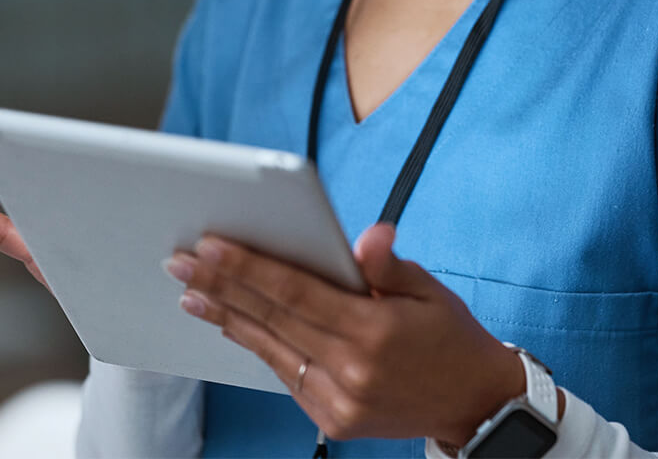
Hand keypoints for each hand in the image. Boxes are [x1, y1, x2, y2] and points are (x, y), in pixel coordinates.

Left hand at [166, 222, 522, 446]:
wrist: (477, 404)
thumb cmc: (451, 337)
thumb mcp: (430, 291)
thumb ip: (389, 265)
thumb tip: (368, 235)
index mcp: (375, 331)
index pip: (296, 292)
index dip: (248, 267)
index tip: (210, 245)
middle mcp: (353, 369)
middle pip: (273, 318)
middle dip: (221, 286)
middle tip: (180, 262)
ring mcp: (340, 401)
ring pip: (271, 349)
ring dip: (227, 318)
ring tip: (191, 293)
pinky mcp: (334, 421)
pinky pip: (286, 375)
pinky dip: (257, 347)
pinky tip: (232, 325)